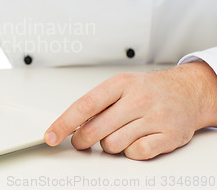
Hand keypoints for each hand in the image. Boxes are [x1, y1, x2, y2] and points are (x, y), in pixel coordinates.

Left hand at [44, 62, 216, 159]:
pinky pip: (135, 154)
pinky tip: (135, 140)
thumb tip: (69, 125)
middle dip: (82, 139)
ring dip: (108, 145)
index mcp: (120, 84)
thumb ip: (97, 103)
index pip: (85, 105)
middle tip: (82, 140)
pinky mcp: (168, 136)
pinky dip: (129, 152)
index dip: (64, 123)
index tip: (51, 135)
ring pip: (113, 144)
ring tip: (118, 133)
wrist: (187, 92)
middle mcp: (138, 99)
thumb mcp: (120, 85)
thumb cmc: (148, 90)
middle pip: (95, 130)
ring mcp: (154, 117)